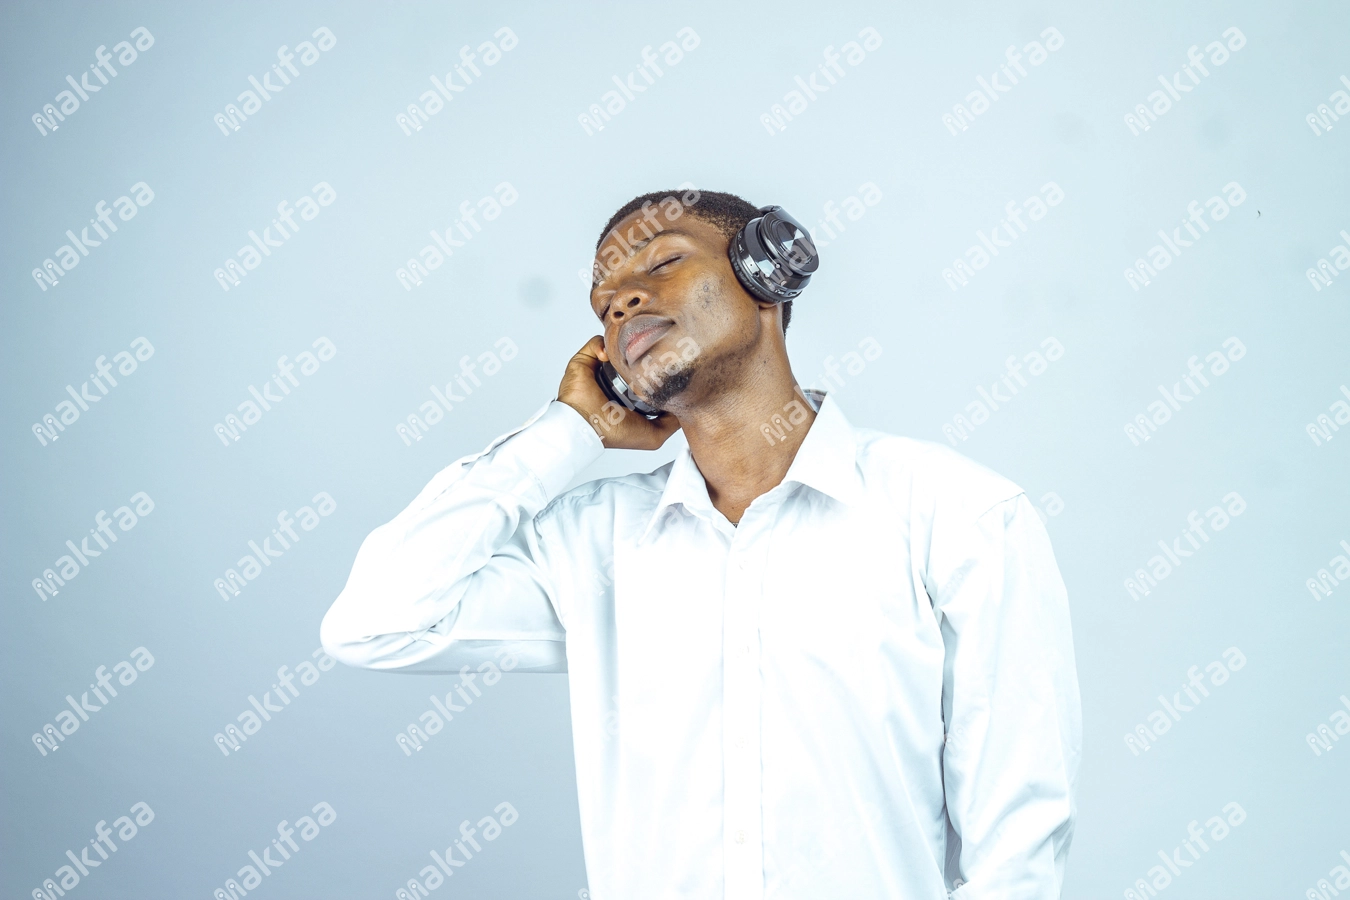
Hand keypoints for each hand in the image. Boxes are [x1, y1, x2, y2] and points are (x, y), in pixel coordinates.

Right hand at [558, 336, 681, 449]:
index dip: (658, 369)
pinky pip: (598, 342)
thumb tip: (686, 407)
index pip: (647, 375)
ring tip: (630, 351)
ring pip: (618, 346)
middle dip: (644, 351)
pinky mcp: (586, 360)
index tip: (669, 364)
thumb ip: (672, 423)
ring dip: (624, 345)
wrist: (586, 425)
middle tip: (654, 350)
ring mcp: (601, 369)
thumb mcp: (654, 435)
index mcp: (630, 395)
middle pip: (634, 357)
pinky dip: (604, 345)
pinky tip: (608, 357)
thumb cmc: (614, 433)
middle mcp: (616, 381)